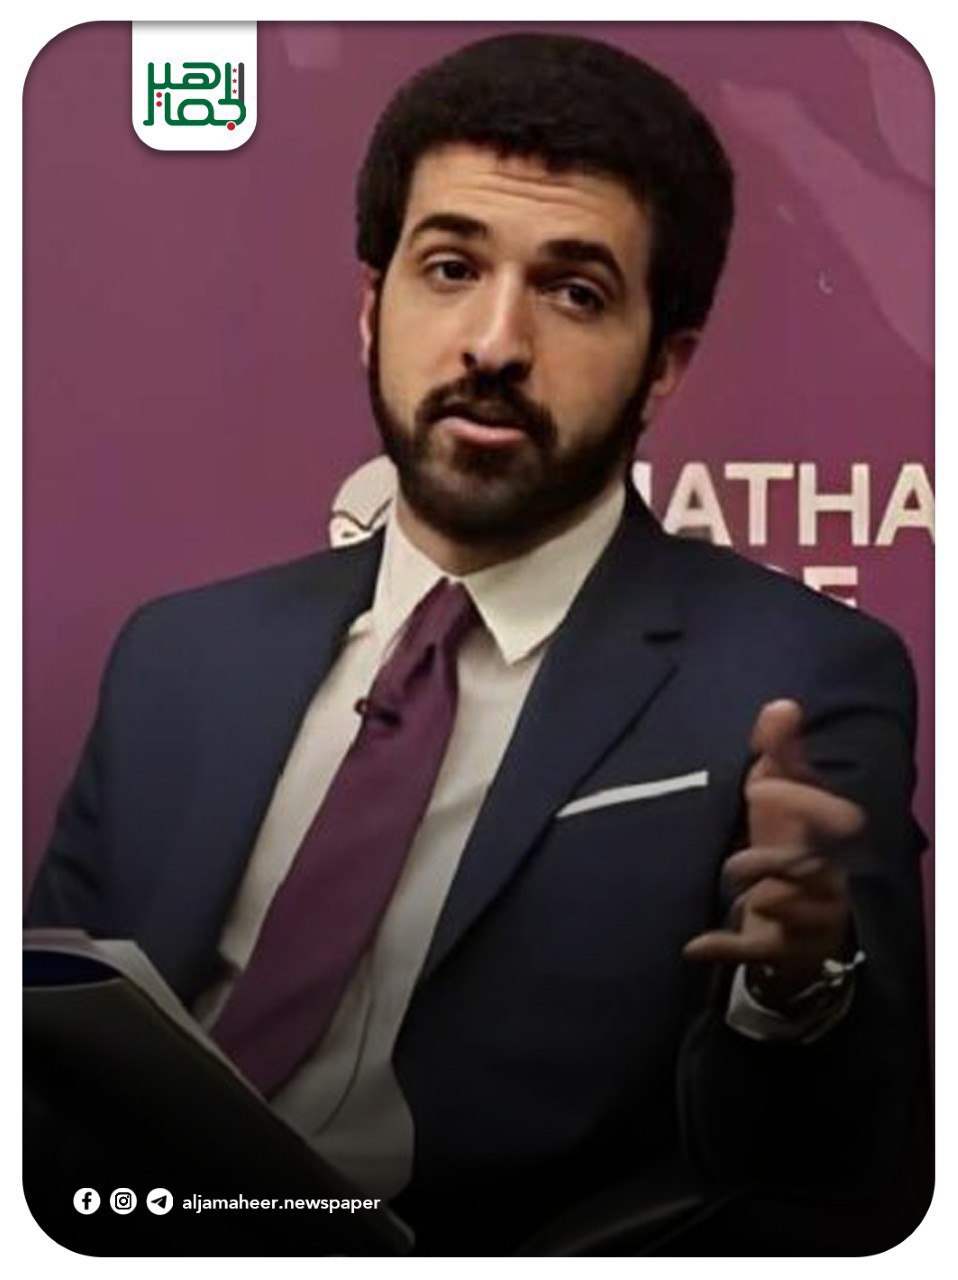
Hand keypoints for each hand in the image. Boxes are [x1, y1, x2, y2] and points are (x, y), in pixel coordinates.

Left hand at [683, 699, 863, 1005]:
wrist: (782, 909)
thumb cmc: (782, 834)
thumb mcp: (777, 788)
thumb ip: (778, 749)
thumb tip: (781, 704)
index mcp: (829, 833)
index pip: (841, 818)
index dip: (805, 802)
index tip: (759, 786)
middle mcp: (829, 875)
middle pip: (817, 869)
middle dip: (777, 858)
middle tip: (737, 851)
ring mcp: (809, 916)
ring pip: (796, 911)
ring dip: (763, 896)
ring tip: (727, 878)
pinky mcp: (780, 950)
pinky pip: (758, 953)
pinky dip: (725, 948)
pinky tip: (693, 943)